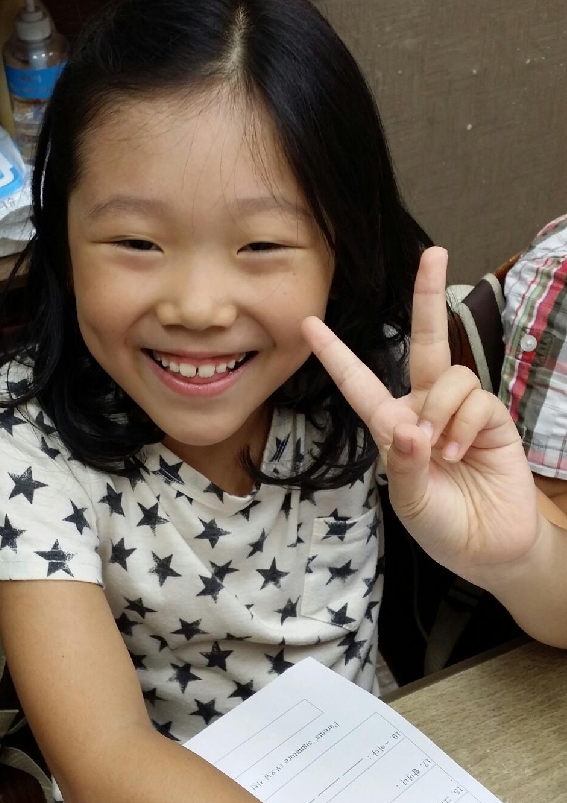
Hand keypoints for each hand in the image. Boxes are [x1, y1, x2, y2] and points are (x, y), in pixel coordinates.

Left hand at [301, 247, 539, 581]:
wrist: (489, 549)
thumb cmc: (442, 525)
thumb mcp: (412, 502)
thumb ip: (406, 466)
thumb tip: (411, 428)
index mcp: (392, 424)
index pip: (359, 382)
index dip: (336, 353)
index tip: (310, 322)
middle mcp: (425, 407)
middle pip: (425, 342)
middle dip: (428, 296)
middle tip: (433, 253)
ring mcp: (460, 410)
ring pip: (450, 377)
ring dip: (442, 413)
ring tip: (444, 453)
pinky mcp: (492, 418)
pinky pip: (475, 400)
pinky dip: (464, 425)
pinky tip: (462, 453)